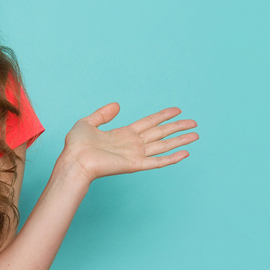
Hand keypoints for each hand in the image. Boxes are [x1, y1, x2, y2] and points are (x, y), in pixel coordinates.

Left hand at [63, 103, 197, 182]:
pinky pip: (157, 161)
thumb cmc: (76, 146)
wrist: (74, 161)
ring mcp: (135, 155)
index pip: (149, 123)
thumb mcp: (88, 122)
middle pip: (161, 133)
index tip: (177, 110)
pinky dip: (172, 158)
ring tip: (195, 135)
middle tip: (194, 123)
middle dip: (177, 127)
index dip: (163, 116)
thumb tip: (117, 105)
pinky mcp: (134, 165)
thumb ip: (103, 114)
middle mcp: (132, 144)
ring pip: (163, 146)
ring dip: (180, 140)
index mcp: (123, 134)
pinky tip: (185, 153)